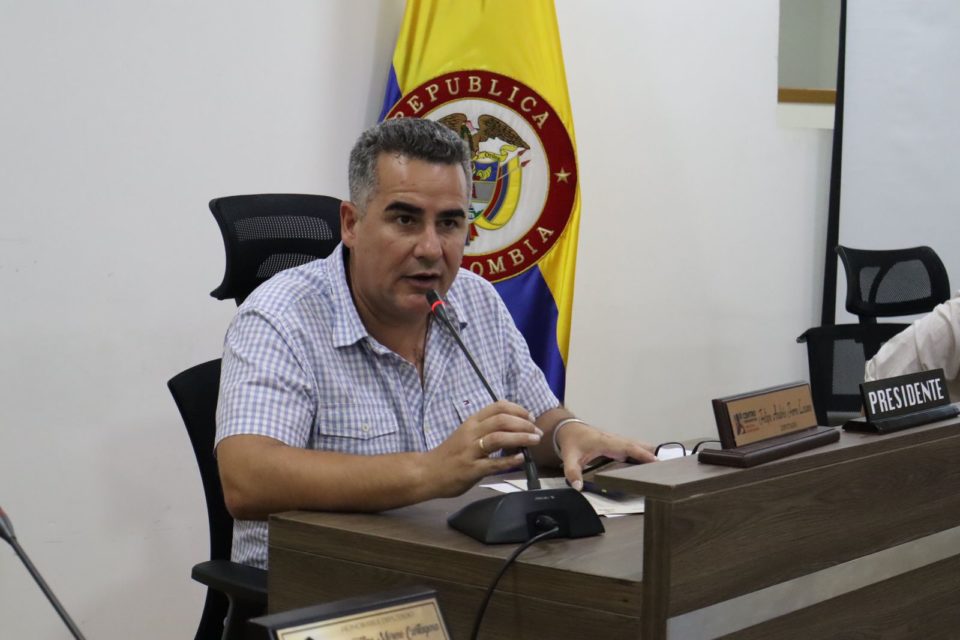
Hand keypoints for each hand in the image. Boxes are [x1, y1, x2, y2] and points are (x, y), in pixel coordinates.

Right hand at [425, 400, 542, 497]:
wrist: (426, 472)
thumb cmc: (449, 454)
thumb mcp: (466, 435)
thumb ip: (486, 431)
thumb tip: (513, 429)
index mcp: (471, 422)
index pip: (497, 407)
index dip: (518, 409)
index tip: (530, 417)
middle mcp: (471, 433)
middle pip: (501, 420)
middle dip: (523, 423)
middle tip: (536, 431)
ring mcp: (470, 451)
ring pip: (498, 438)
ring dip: (520, 437)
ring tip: (534, 440)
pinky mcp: (471, 469)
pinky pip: (493, 463)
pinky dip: (509, 461)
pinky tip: (521, 459)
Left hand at [556, 422, 655, 490]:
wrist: (568, 428)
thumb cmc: (571, 442)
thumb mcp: (569, 457)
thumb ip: (573, 472)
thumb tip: (578, 487)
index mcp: (606, 442)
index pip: (627, 447)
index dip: (641, 453)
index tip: (655, 460)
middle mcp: (614, 440)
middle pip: (636, 445)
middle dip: (650, 453)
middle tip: (666, 464)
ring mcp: (615, 441)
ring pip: (635, 445)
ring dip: (647, 452)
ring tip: (662, 464)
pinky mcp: (615, 444)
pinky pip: (631, 447)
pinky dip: (641, 452)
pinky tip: (648, 461)